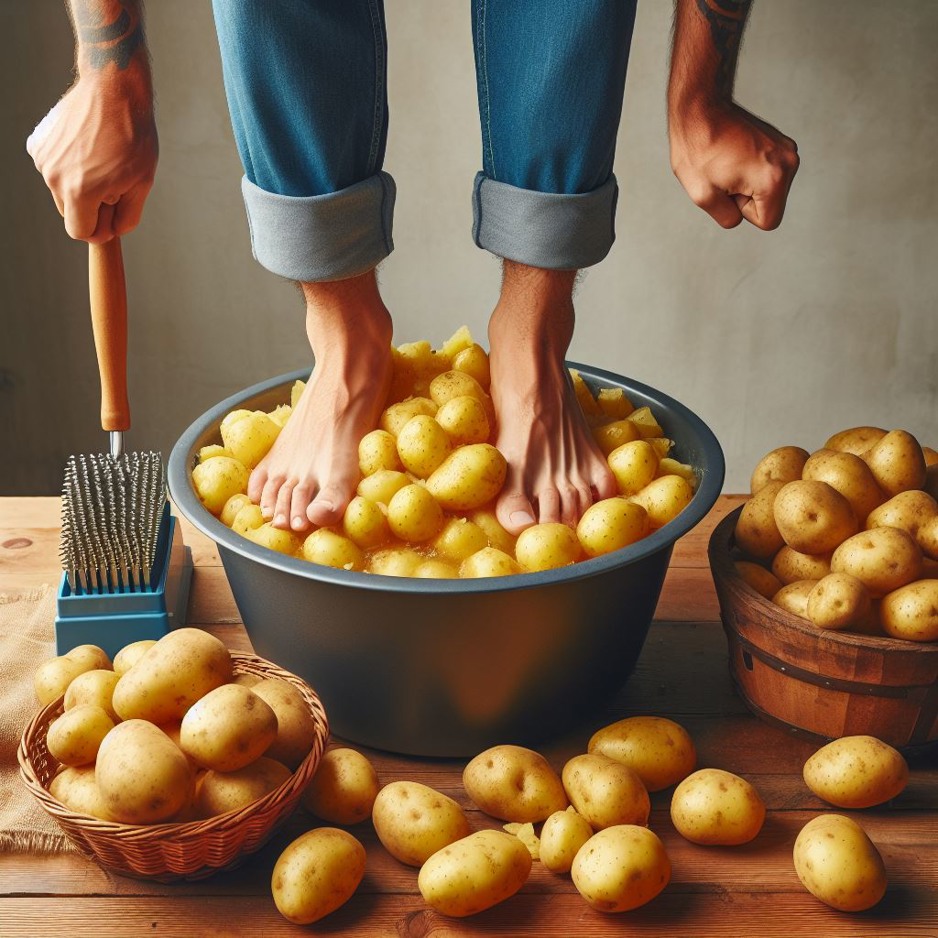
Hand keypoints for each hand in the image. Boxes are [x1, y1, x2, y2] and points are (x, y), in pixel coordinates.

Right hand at [26, 73, 157, 242]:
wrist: (113, 89)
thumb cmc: (133, 135)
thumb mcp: (142, 183)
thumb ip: (128, 215)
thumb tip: (114, 231)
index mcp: (79, 191)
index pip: (81, 231)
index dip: (100, 231)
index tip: (112, 220)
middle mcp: (53, 176)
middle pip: (71, 212)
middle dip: (92, 207)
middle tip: (114, 185)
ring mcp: (43, 158)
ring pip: (62, 191)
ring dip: (80, 185)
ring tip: (102, 161)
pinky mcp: (38, 143)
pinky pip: (54, 169)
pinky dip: (69, 166)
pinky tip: (86, 148)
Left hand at [670, 101, 798, 230]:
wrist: (699, 109)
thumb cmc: (697, 150)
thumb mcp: (703, 197)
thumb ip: (728, 218)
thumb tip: (741, 216)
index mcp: (774, 178)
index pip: (768, 222)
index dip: (742, 211)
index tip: (728, 187)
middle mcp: (789, 162)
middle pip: (770, 205)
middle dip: (745, 197)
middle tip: (725, 173)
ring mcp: (787, 149)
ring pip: (768, 189)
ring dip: (746, 184)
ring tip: (728, 162)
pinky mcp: (780, 142)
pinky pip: (766, 173)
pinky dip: (749, 170)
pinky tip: (733, 154)